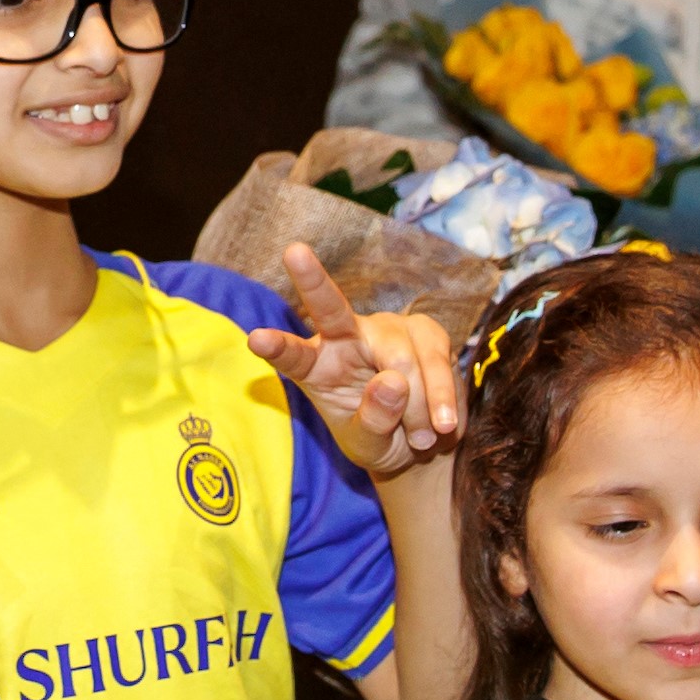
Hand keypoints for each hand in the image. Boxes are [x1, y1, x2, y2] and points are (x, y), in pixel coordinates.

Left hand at [246, 242, 462, 473]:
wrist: (424, 443)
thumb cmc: (382, 441)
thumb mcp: (370, 448)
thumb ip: (374, 421)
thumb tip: (393, 380)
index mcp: (318, 368)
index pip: (294, 356)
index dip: (277, 347)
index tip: (256, 340)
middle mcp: (346, 338)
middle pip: (330, 309)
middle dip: (312, 280)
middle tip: (294, 251)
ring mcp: (386, 329)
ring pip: (403, 360)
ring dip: (418, 408)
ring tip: (420, 441)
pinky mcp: (424, 330)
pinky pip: (436, 359)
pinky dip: (442, 397)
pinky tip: (443, 423)